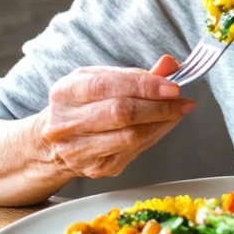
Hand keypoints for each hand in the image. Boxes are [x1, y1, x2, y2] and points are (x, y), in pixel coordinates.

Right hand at [34, 55, 196, 180]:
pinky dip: (153, 137)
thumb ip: (134, 74)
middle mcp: (67, 122)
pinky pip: (133, 152)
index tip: (171, 86)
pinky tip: (162, 126)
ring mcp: (79, 149)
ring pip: (130, 137)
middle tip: (181, 101)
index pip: (107, 86)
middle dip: (158, 106)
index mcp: (66, 92)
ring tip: (177, 112)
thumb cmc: (81, 106)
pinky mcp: (95, 168)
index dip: (144, 85)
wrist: (51, 145)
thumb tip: (169, 65)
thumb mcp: (99, 80)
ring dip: (161, 123)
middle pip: (121, 113)